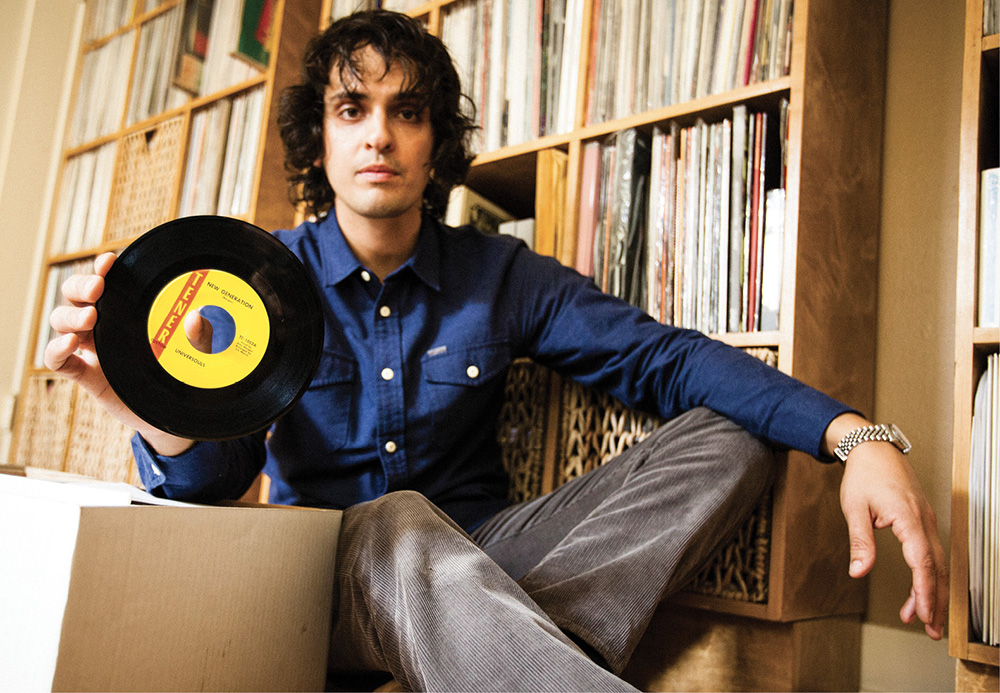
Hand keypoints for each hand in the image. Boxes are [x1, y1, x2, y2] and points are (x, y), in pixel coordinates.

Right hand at [44, 253, 195, 455]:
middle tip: (98, 288)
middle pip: (74, 294)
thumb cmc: (182, 371)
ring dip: (71, 315)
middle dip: (81, 285)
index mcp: (124, 310)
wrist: (173, 411)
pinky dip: (57, 349)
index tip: (109, 262)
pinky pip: (58, 360)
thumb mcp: (196, 348)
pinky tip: (70, 343)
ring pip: (61, 321)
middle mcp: (103, 325)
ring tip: (91, 317)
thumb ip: (197, 335)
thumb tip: (197, 319)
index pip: (105, 281)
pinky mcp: (88, 375)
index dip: (101, 269)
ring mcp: (92, 349)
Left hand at [826, 414, 947, 639]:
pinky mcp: (923, 521)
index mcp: (907, 518)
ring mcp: (926, 520)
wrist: (874, 449)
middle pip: (936, 568)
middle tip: (931, 630)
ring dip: (932, 591)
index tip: (924, 615)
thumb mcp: (854, 508)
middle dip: (935, 601)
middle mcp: (923, 521)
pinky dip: (928, 574)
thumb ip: (861, 541)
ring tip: (923, 619)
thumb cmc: (863, 475)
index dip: (924, 591)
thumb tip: (859, 571)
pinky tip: (918, 591)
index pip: (922, 562)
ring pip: (937, 562)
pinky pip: (931, 552)